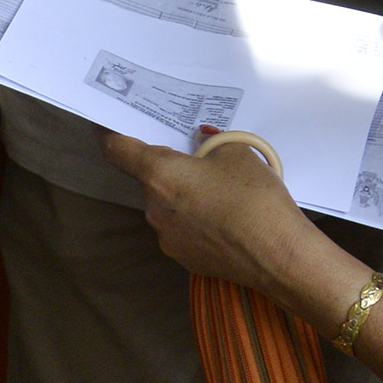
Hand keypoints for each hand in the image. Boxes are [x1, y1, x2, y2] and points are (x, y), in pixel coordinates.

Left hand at [101, 130, 343, 299]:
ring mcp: (167, 237)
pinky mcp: (184, 258)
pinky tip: (226, 219)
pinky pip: (181, 229)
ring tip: (222, 193)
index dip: (107, 133)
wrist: (278, 256)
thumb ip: (212, 141)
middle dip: (170, 169)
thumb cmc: (254, 198)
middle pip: (149, 179)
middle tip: (199, 160)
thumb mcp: (237, 153)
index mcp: (160, 175)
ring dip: (183, 195)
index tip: (105, 125)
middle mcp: (154, 208)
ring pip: (167, 205)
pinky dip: (195, 219)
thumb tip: (202, 140)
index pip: (116, 149)